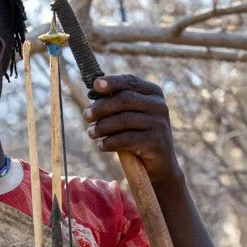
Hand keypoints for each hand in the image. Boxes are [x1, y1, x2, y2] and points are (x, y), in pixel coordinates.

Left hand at [84, 73, 181, 188]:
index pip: (130, 81)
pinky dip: (110, 142)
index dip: (111, 82)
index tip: (94, 85)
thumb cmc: (140, 136)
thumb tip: (94, 90)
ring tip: (91, 133)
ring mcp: (159, 124)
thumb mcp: (133, 115)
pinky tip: (101, 146)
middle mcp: (159, 106)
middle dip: (102, 107)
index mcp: (153, 93)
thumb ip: (119, 103)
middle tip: (86, 116)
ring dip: (103, 126)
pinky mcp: (156, 142)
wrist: (161, 164)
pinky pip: (127, 140)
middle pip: (125, 100)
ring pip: (124, 120)